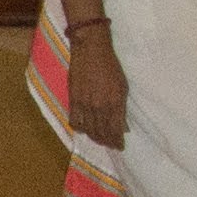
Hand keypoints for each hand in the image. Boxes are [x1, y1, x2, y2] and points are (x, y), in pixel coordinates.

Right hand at [64, 27, 130, 150]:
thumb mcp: (123, 86)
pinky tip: (84, 129)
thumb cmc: (110, 65)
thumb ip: (122, 108)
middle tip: (110, 145)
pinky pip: (74, 121)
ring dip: (94, 138)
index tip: (119, 146)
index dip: (117, 142)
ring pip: (88, 130)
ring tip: (98, 139)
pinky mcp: (73, 99)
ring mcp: (85, 104)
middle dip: (107, 142)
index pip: (116, 130)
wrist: (91, 49)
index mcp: (115, 103)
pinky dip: (79, 128)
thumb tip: (123, 126)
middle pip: (102, 133)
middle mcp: (100, 107)